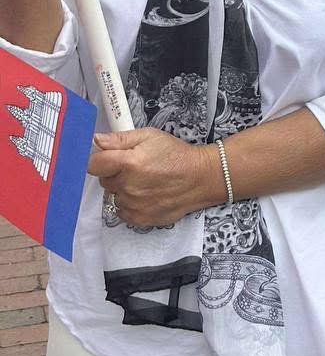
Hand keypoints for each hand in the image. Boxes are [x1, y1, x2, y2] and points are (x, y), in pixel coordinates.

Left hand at [90, 127, 221, 227]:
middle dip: (115, 173)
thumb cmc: (176, 154)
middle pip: (104, 181)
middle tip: (135, 167)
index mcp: (128, 163)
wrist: (200, 178)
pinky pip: (122, 211)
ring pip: (114, 196)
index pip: (93, 165)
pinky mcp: (139, 219)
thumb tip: (96, 140)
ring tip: (144, 181)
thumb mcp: (150, 136)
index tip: (109, 158)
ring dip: (123, 189)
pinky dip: (130, 203)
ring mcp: (133, 205)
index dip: (101, 160)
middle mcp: (128, 187)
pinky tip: (146, 194)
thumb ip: (120, 139)